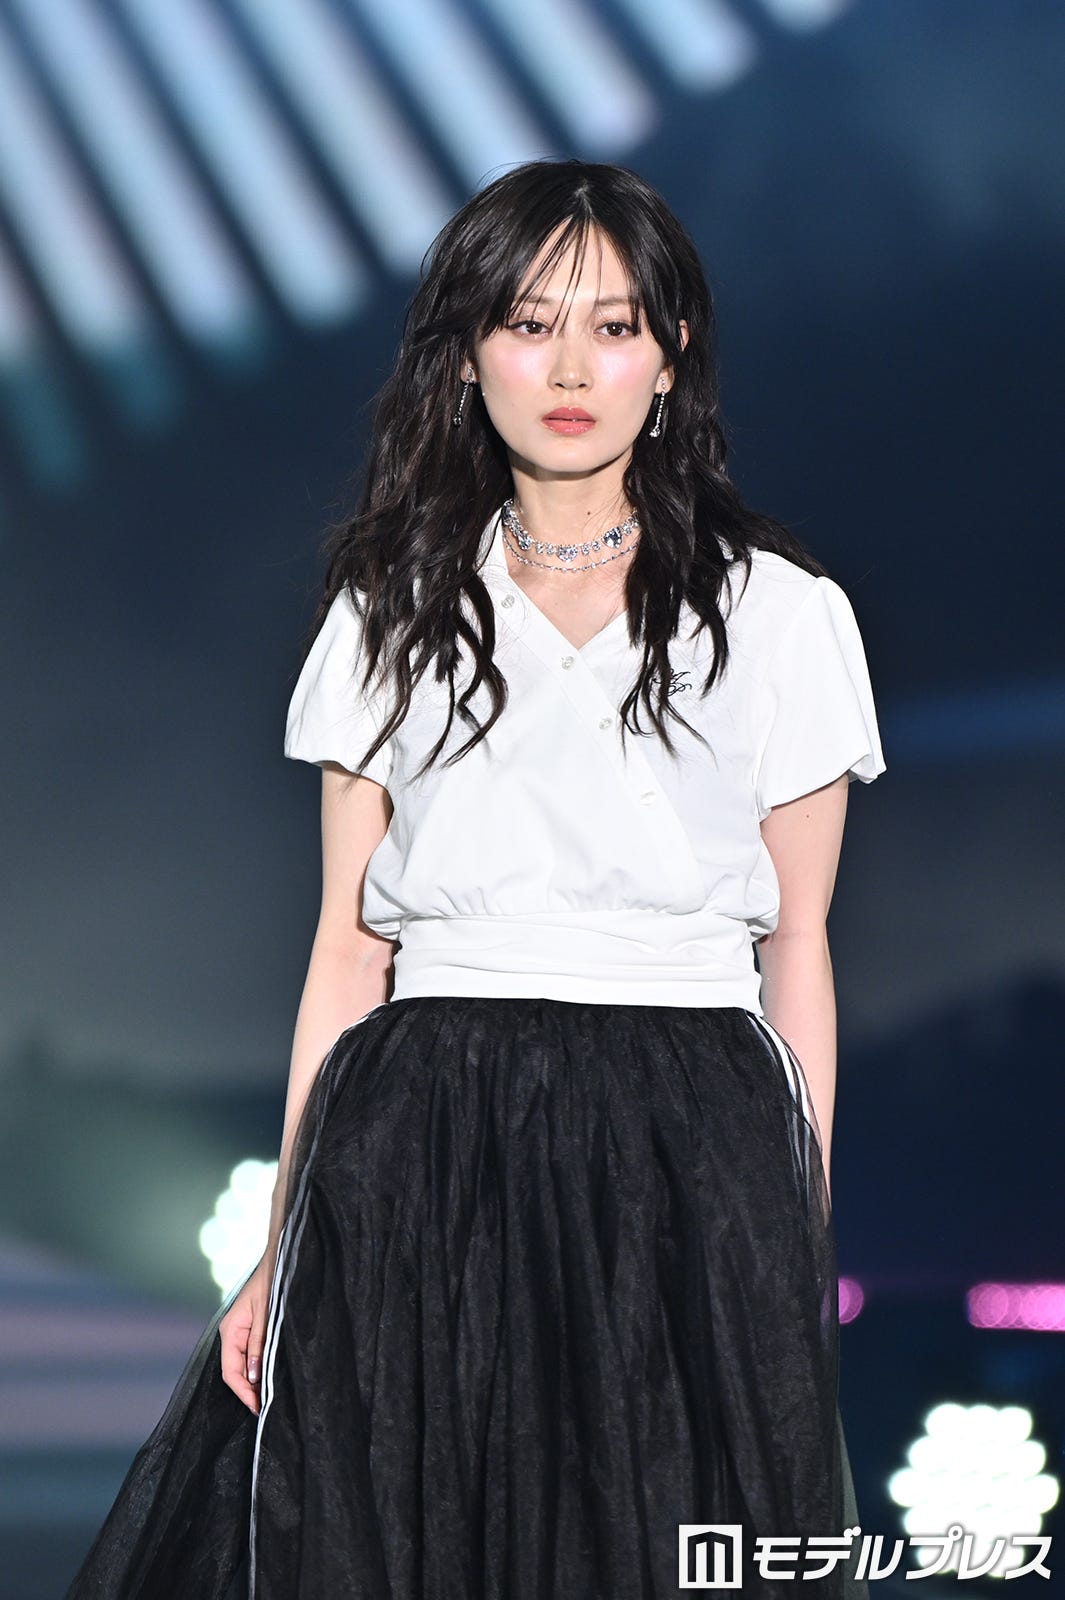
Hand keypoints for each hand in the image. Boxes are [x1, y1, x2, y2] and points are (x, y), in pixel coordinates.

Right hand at [219, 1252, 274, 1413]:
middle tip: (266, 1408)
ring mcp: (242, 1331)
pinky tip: (270, 1376)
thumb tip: (252, 1376)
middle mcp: (232, 1333)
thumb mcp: (267, 1315)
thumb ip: (259, 1344)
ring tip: (269, 1398)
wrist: (281, 1258)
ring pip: (244, 1364)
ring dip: (255, 1381)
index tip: (258, 1408)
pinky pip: (252, 1354)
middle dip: (249, 1391)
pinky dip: (259, 1368)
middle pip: (235, 1371)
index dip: (243, 1393)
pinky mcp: (253, 1329)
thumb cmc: (273, 1282)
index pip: (230, 1371)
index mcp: (230, 1330)